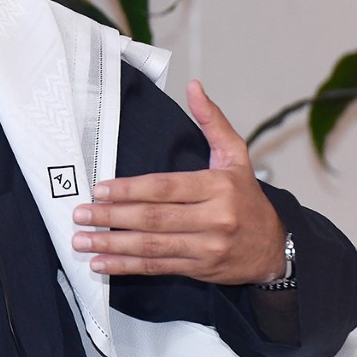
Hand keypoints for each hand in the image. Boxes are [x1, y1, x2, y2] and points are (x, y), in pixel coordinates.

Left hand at [71, 80, 286, 284]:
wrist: (275, 247)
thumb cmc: (247, 198)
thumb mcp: (236, 156)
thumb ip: (212, 121)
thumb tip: (193, 87)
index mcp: (218, 187)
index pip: (165, 187)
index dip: (130, 189)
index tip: (100, 189)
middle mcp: (214, 219)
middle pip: (154, 218)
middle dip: (112, 216)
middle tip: (81, 213)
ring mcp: (206, 247)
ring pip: (151, 246)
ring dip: (112, 244)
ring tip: (81, 239)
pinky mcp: (198, 269)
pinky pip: (156, 267)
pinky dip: (125, 266)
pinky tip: (100, 262)